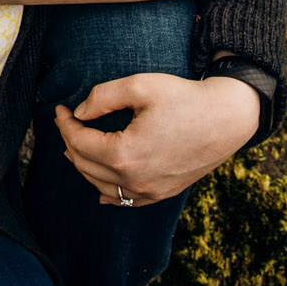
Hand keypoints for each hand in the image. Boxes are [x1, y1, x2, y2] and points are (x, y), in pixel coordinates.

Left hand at [53, 73, 260, 205]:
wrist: (227, 117)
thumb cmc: (184, 97)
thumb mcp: (139, 85)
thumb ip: (102, 97)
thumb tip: (79, 113)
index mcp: (125, 155)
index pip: (79, 142)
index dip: (64, 124)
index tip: (59, 108)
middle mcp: (135, 181)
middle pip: (85, 166)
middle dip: (70, 142)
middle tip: (67, 122)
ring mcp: (149, 192)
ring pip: (101, 185)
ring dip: (84, 165)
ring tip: (77, 144)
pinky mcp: (162, 194)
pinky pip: (125, 200)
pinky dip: (108, 190)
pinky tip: (101, 184)